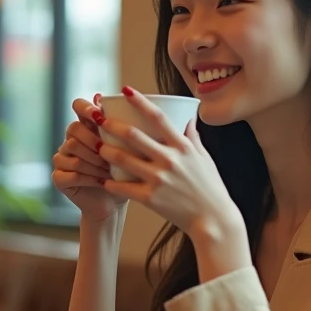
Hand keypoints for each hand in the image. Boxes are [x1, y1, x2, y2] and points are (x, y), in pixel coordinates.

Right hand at [52, 95, 127, 221]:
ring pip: (71, 149)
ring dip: (93, 161)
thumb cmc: (124, 173)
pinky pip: (70, 172)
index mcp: (87, 128)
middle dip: (93, 141)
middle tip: (110, 156)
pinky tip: (101, 182)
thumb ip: (123, 129)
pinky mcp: (58, 177)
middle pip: (73, 129)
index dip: (85, 108)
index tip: (98, 115)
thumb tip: (124, 103)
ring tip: (109, 171)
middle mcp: (70, 140)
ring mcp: (62, 158)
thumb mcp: (128, 150)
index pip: (78, 106)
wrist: (115, 202)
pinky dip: (88, 177)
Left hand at [97, 87, 242, 239]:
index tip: (125, 90)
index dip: (140, 101)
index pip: (158, 117)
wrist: (214, 220)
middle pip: (134, 136)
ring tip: (97, 146)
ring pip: (123, 159)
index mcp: (183, 147)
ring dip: (106, 151)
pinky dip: (111, 183)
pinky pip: (124, 188)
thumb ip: (193, 138)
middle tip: (98, 118)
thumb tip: (189, 119)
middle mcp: (170, 160)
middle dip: (112, 124)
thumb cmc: (211, 189)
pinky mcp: (151, 199)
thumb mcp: (205, 159)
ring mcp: (159, 179)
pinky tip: (103, 180)